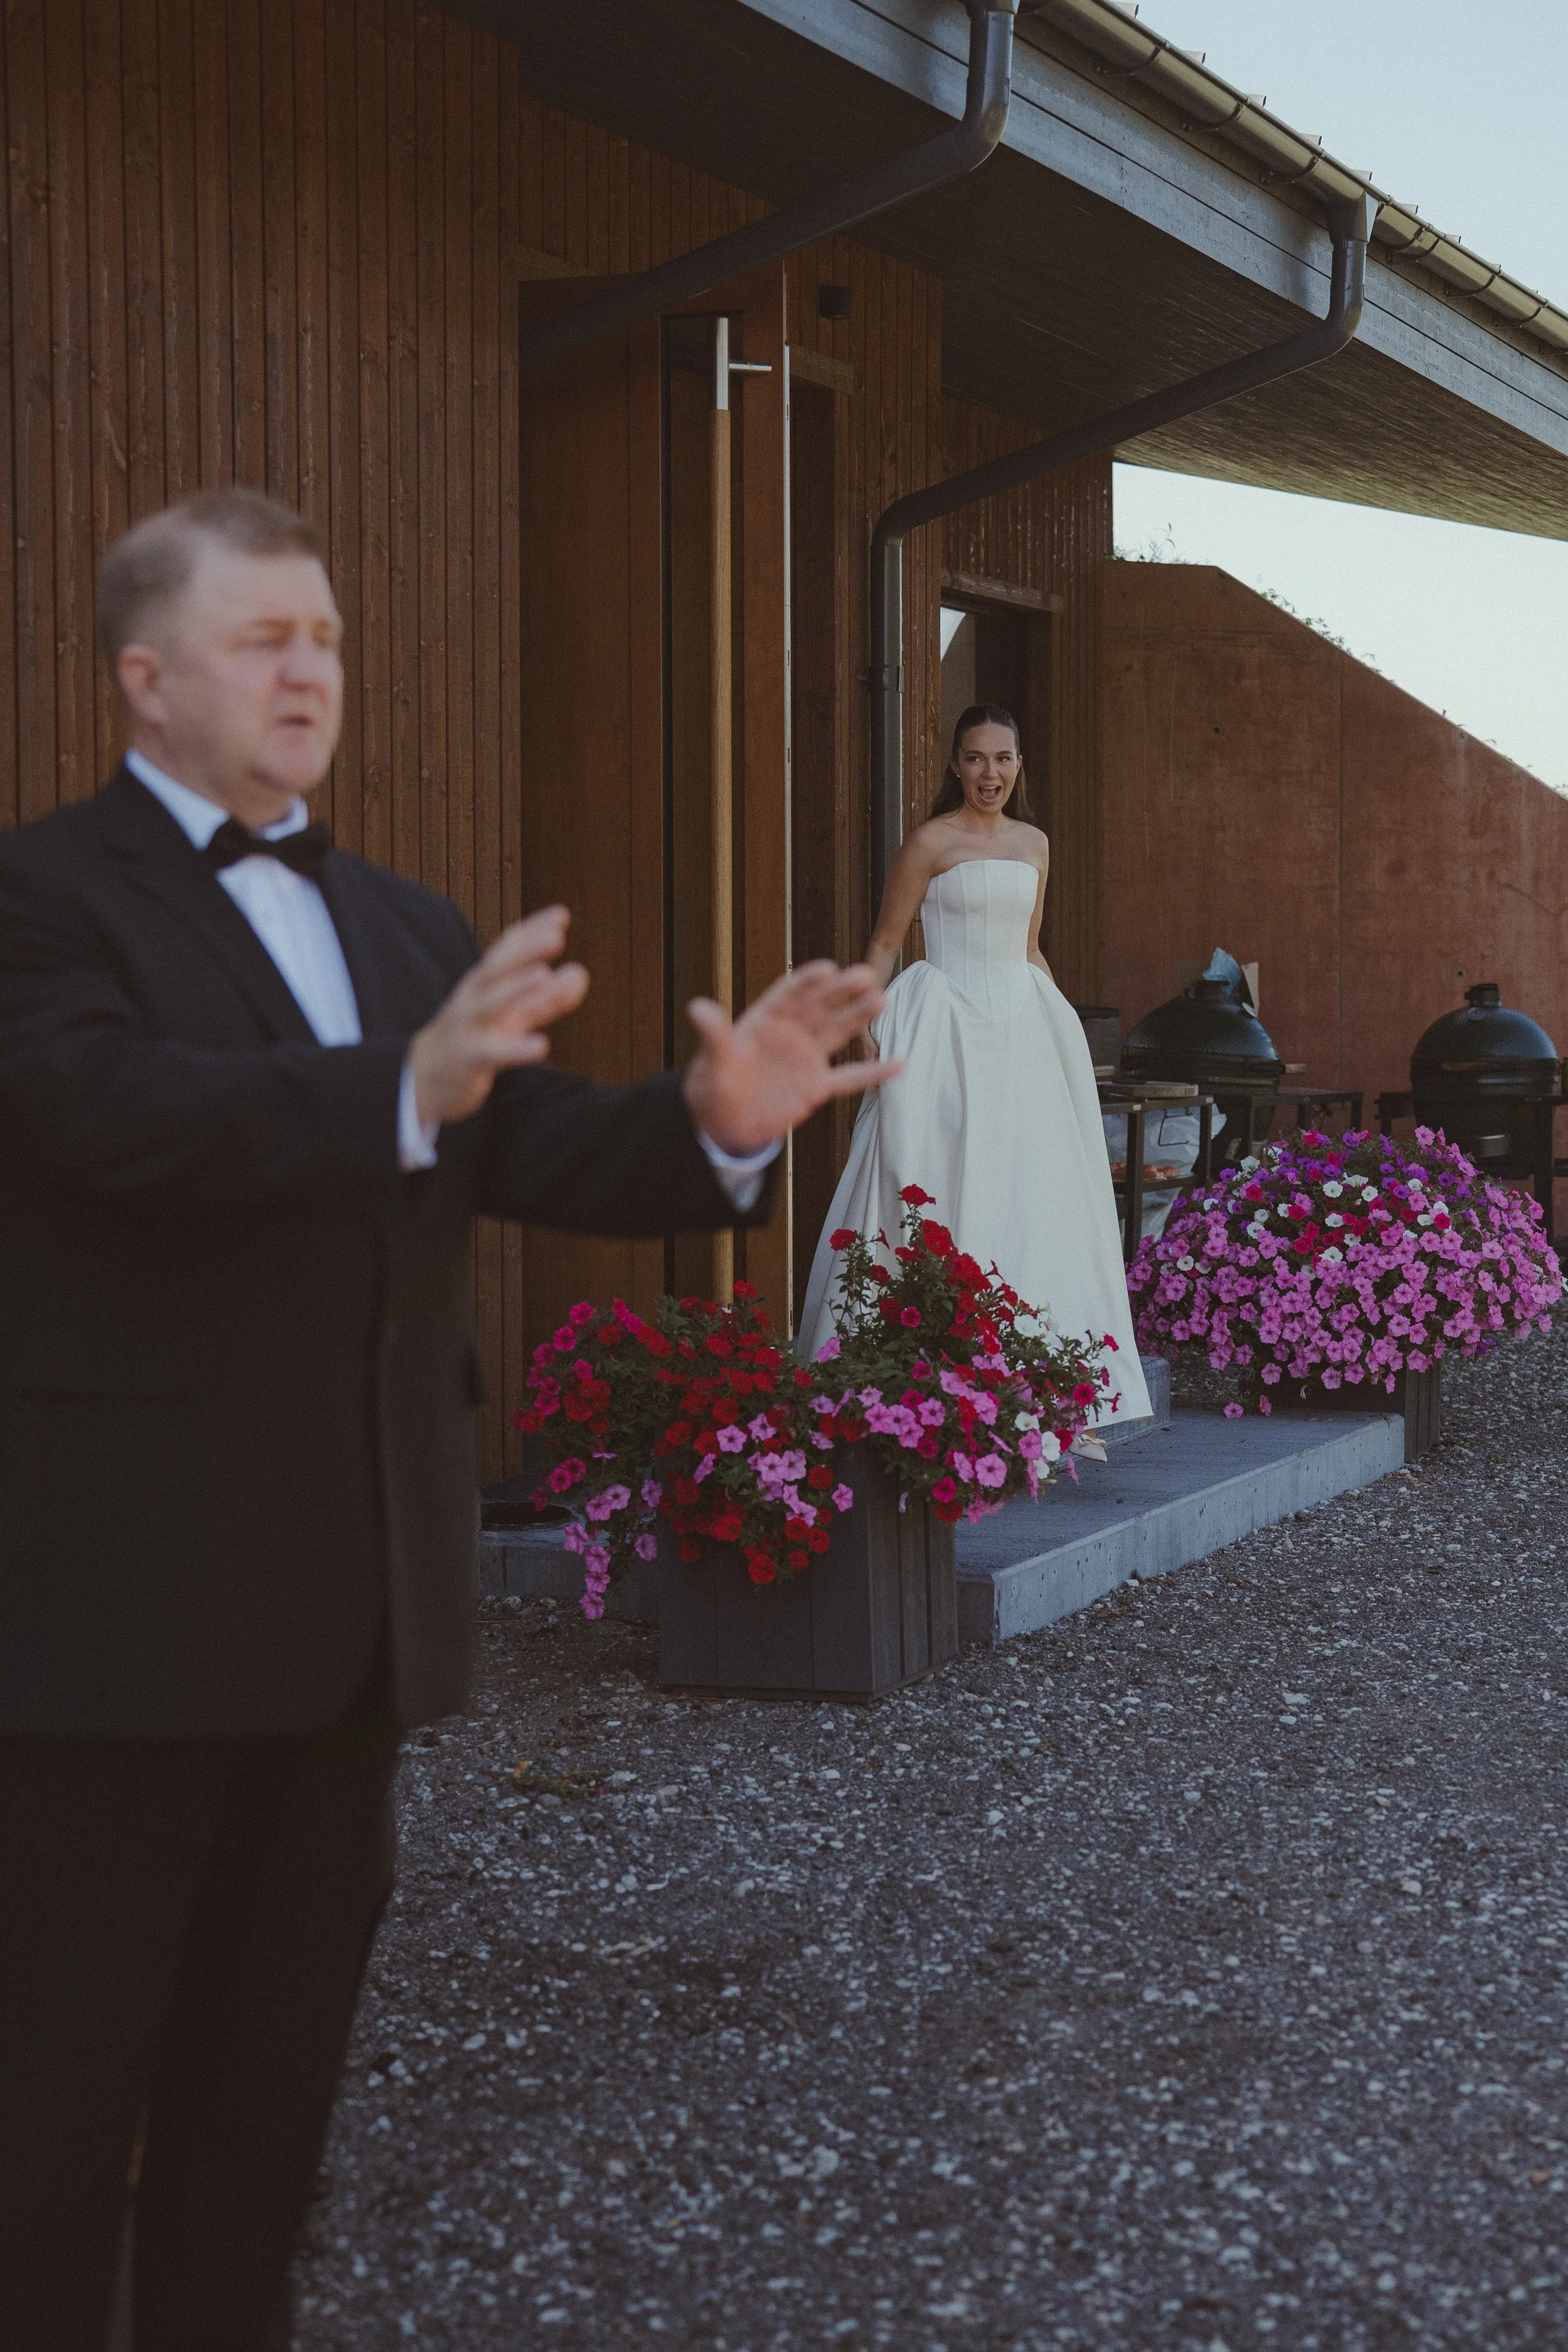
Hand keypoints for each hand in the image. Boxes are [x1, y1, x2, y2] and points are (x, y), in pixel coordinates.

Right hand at [410, 906, 587, 1127]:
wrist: (429, 1074)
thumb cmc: (478, 1036)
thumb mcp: (512, 1015)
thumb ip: (547, 996)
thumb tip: (581, 973)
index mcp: (485, 981)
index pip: (507, 949)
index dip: (531, 931)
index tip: (561, 915)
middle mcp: (475, 997)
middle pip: (497, 968)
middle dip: (525, 950)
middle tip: (556, 936)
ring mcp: (470, 1026)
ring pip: (491, 1004)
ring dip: (516, 988)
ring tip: (543, 975)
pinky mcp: (470, 1058)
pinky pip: (494, 1052)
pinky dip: (517, 1049)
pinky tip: (542, 1046)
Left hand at [682, 961, 902, 1153]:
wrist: (724, 1123)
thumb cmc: (713, 1086)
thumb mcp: (712, 1062)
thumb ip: (713, 1034)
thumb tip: (696, 1006)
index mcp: (764, 1020)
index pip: (788, 995)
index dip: (806, 982)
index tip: (827, 968)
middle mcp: (790, 1033)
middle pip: (819, 1007)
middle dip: (841, 991)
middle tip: (865, 974)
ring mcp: (806, 1058)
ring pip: (837, 1033)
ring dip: (859, 1017)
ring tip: (882, 999)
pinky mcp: (816, 1086)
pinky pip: (849, 1078)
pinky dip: (873, 1073)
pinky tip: (899, 1063)